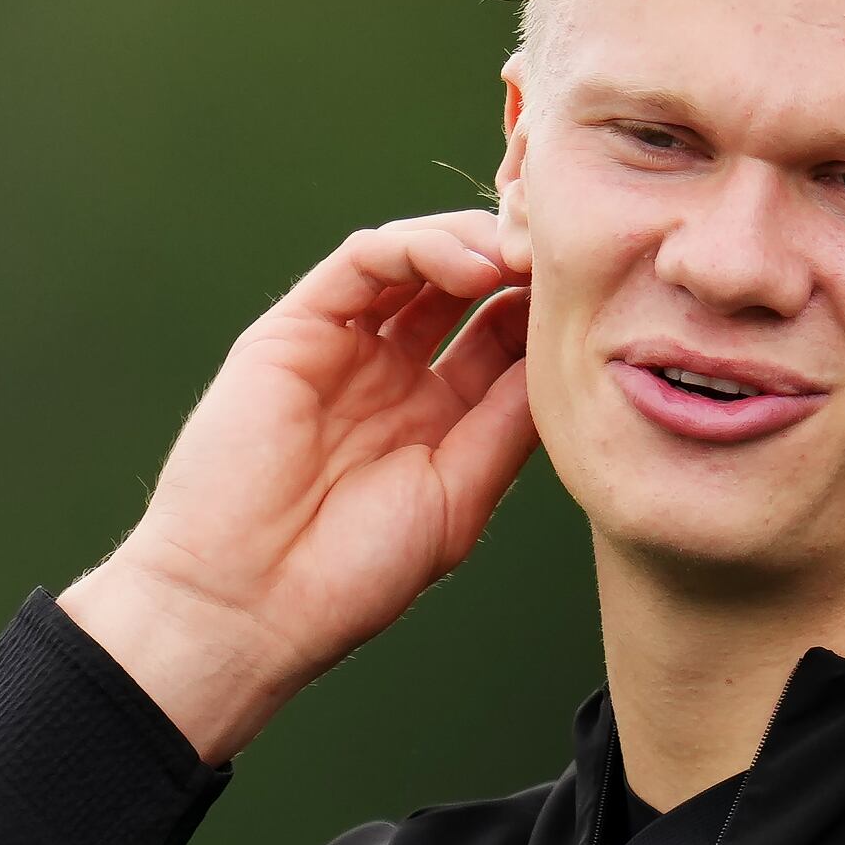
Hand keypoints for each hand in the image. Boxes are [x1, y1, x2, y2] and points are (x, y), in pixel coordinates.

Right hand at [59, 213, 534, 759]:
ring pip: (416, 261)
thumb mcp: (461, 496)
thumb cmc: (352, 574)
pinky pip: (363, 261)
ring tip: (519, 256)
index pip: (501, 336)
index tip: (592, 298)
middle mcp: (391, 376)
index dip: (544, 309)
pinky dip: (417, 246)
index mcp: (435, 420)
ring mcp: (343, 349)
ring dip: (474, 244)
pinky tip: (467, 265)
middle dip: (516, 263)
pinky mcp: (295, 329)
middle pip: (465, 289)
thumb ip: (507, 422)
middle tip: (564, 255)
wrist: (251, 600)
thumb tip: (561, 354)